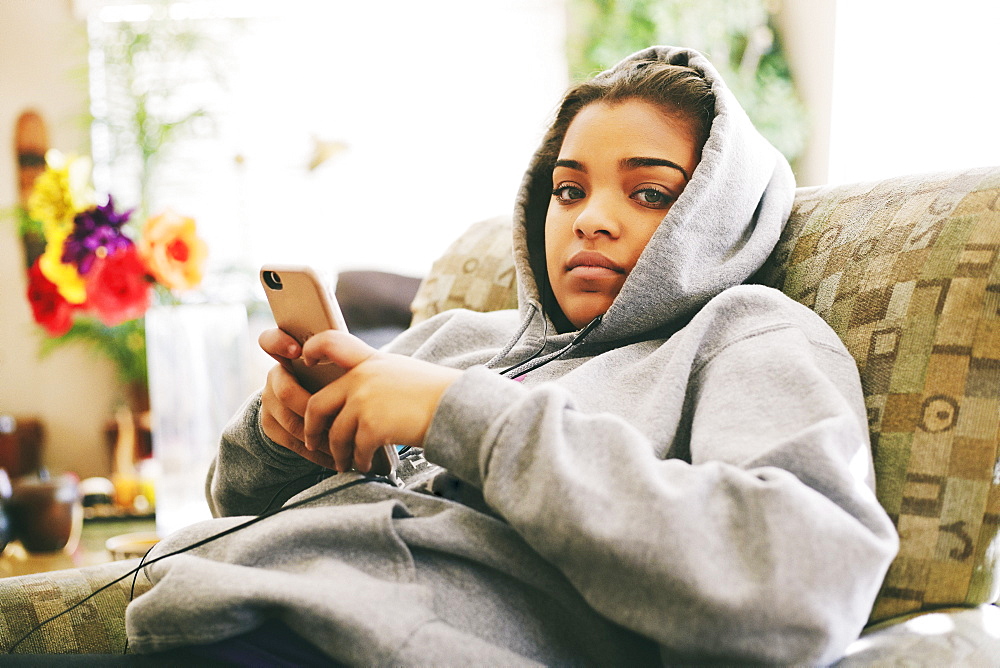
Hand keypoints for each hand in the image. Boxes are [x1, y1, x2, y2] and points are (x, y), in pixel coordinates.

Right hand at [257, 328, 336, 468]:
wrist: (312, 407)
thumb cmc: (334, 380)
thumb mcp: (335, 365)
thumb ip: (341, 356)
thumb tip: (361, 358)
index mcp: (289, 356)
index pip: (270, 340)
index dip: (279, 343)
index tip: (297, 350)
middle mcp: (275, 377)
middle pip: (286, 392)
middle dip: (315, 409)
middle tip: (340, 418)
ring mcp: (269, 403)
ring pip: (291, 422)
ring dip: (320, 436)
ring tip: (346, 445)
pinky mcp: (269, 426)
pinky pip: (291, 442)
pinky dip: (316, 454)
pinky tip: (335, 458)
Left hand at [301, 330, 461, 472]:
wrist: (459, 407)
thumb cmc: (438, 394)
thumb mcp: (403, 372)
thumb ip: (378, 378)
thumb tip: (360, 397)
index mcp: (371, 360)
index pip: (332, 342)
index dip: (312, 349)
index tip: (305, 361)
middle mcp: (363, 377)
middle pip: (318, 404)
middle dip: (313, 429)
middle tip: (314, 443)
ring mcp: (365, 400)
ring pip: (335, 434)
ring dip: (338, 454)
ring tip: (344, 463)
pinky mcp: (373, 425)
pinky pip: (355, 449)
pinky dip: (359, 461)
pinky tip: (366, 466)